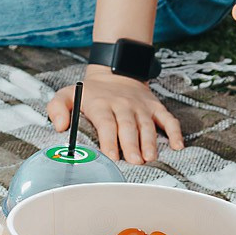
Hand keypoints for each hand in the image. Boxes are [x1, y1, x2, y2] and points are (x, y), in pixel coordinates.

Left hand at [47, 69, 184, 163]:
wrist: (115, 72)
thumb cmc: (90, 93)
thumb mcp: (67, 94)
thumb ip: (57, 109)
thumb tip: (59, 126)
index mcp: (101, 104)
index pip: (106, 123)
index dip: (109, 140)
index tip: (112, 156)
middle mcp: (123, 105)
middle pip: (128, 126)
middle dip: (132, 144)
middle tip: (135, 162)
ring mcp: (141, 106)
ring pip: (147, 125)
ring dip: (150, 142)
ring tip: (151, 158)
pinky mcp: (155, 107)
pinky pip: (168, 119)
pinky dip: (175, 132)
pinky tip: (178, 147)